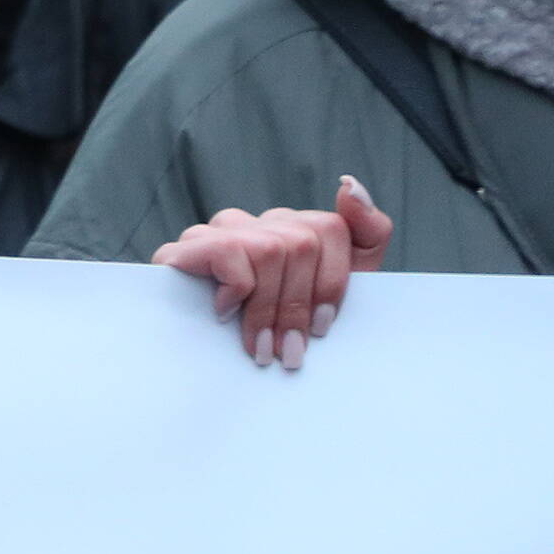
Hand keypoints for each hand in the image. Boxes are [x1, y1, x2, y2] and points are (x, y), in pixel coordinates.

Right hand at [152, 175, 392, 369]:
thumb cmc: (280, 332)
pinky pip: (229, 250)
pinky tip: (226, 315)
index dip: (332, 282)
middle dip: (299, 305)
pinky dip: (237, 288)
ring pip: (270, 248)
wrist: (201, 371)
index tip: (322, 329)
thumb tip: (349, 183)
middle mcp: (258, 223)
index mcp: (295, 231)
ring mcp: (221, 231)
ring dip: (269, 307)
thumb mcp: (342, 292)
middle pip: (302, 242)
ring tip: (261, 348)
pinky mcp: (188, 247)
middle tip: (290, 353)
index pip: (331, 228)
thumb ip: (366, 233)